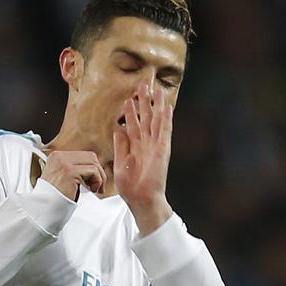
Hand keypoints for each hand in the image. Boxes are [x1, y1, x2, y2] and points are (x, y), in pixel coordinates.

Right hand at [40, 150, 105, 200]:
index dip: (92, 168)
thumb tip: (93, 168)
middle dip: (98, 172)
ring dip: (99, 178)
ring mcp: (63, 163)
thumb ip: (74, 169)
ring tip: (94, 189)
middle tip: (97, 185)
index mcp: (56, 157)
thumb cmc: (53, 199)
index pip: (83, 155)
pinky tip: (92, 190)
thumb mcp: (62, 178)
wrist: (44, 209)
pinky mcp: (70, 172)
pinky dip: (97, 181)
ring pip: (93, 163)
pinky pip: (93, 171)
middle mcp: (58, 157)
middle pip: (90, 157)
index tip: (93, 180)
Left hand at [114, 82, 173, 233]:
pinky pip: (165, 131)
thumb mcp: (120, 162)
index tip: (129, 97)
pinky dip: (166, 118)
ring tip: (156, 89)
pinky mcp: (162, 150)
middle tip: (143, 85)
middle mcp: (147, 144)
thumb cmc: (131, 186)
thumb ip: (120, 145)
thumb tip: (118, 127)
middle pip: (146, 118)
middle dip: (145, 102)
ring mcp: (156, 146)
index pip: (134, 124)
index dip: (132, 111)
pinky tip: (167, 106)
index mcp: (136, 147)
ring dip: (156, 105)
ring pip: (156, 120)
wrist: (141, 199)